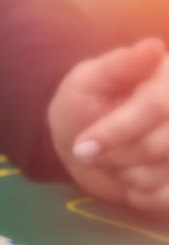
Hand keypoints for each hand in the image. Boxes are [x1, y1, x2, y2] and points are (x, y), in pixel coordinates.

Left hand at [48, 38, 168, 210]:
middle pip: (163, 144)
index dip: (118, 131)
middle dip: (120, 156)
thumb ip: (118, 66)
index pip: (156, 106)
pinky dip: (147, 197)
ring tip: (114, 162)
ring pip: (166, 171)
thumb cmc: (85, 105)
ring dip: (132, 176)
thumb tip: (153, 47)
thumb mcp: (88, 81)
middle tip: (91, 154)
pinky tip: (132, 184)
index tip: (83, 147)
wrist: (87, 143)